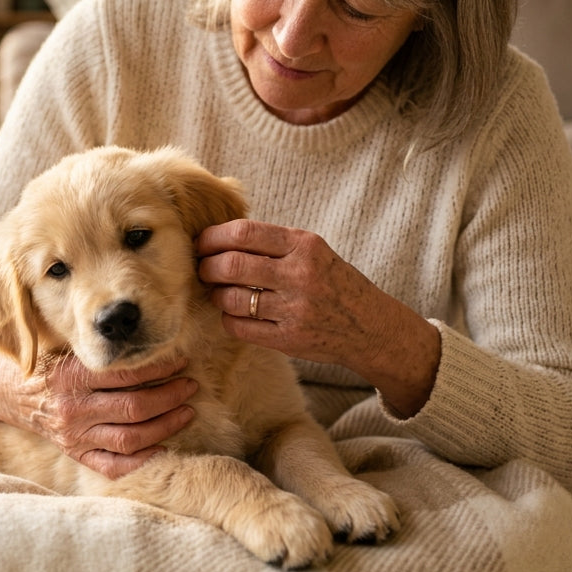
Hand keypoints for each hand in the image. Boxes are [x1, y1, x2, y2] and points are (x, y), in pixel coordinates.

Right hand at [0, 344, 197, 477]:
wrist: (8, 391)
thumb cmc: (46, 363)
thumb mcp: (65, 347)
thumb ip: (97, 346)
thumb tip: (143, 333)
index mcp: (70, 377)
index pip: (125, 374)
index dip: (159, 368)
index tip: (180, 361)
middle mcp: (73, 408)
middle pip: (134, 407)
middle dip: (170, 397)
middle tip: (190, 386)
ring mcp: (74, 435)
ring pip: (130, 438)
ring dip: (165, 426)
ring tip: (185, 412)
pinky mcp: (76, 454)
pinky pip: (113, 465)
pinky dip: (141, 460)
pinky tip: (163, 447)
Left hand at [195, 219, 438, 415]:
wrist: (370, 326)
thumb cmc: (332, 283)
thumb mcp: (313, 250)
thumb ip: (273, 242)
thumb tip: (218, 236)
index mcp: (304, 245)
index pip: (243, 233)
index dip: (212, 237)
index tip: (201, 243)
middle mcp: (300, 274)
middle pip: (231, 265)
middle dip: (207, 267)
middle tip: (203, 269)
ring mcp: (294, 309)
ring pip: (231, 299)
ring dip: (216, 295)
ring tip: (219, 292)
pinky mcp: (288, 339)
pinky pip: (239, 327)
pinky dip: (227, 319)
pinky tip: (233, 314)